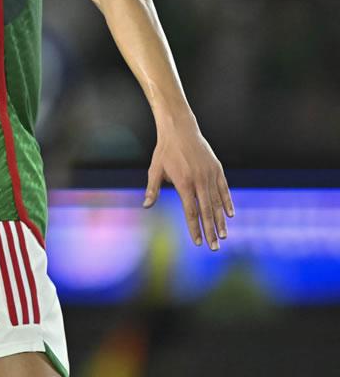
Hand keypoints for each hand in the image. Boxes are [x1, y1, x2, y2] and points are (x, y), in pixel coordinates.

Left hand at [143, 122, 232, 249]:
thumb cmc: (165, 151)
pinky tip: (229, 215)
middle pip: (207, 211)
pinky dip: (227, 202)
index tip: (198, 243)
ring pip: (217, 203)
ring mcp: (210, 175)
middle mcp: (200, 181)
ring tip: (223, 236)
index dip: (195, 228)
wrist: (180, 129)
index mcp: (184, 183)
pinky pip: (224, 189)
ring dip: (220, 221)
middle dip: (210, 231)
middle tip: (214, 248)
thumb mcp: (155, 169)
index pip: (191, 212)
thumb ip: (152, 189)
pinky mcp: (218, 169)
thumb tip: (146, 206)